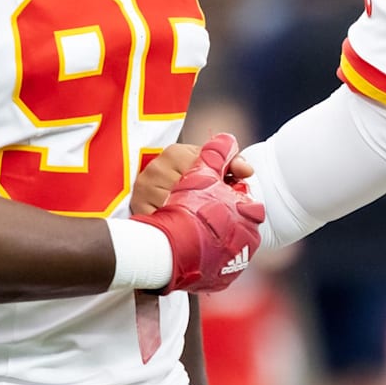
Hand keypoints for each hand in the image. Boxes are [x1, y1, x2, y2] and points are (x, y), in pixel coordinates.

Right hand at [132, 133, 263, 293]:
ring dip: (189, 219)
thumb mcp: (209, 163)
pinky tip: (183, 231)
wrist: (158, 184)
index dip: (216, 188)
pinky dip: (173, 228)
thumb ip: (233, 162)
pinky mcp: (137, 207)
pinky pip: (160, 223)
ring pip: (174, 209)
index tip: (223, 199)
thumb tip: (248, 171)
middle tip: (215, 218)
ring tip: (199, 225)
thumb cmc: (189, 173)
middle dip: (203, 207)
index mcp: (175, 153)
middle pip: (187, 193)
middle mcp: (156, 168)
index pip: (200, 171)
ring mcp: (143, 188)